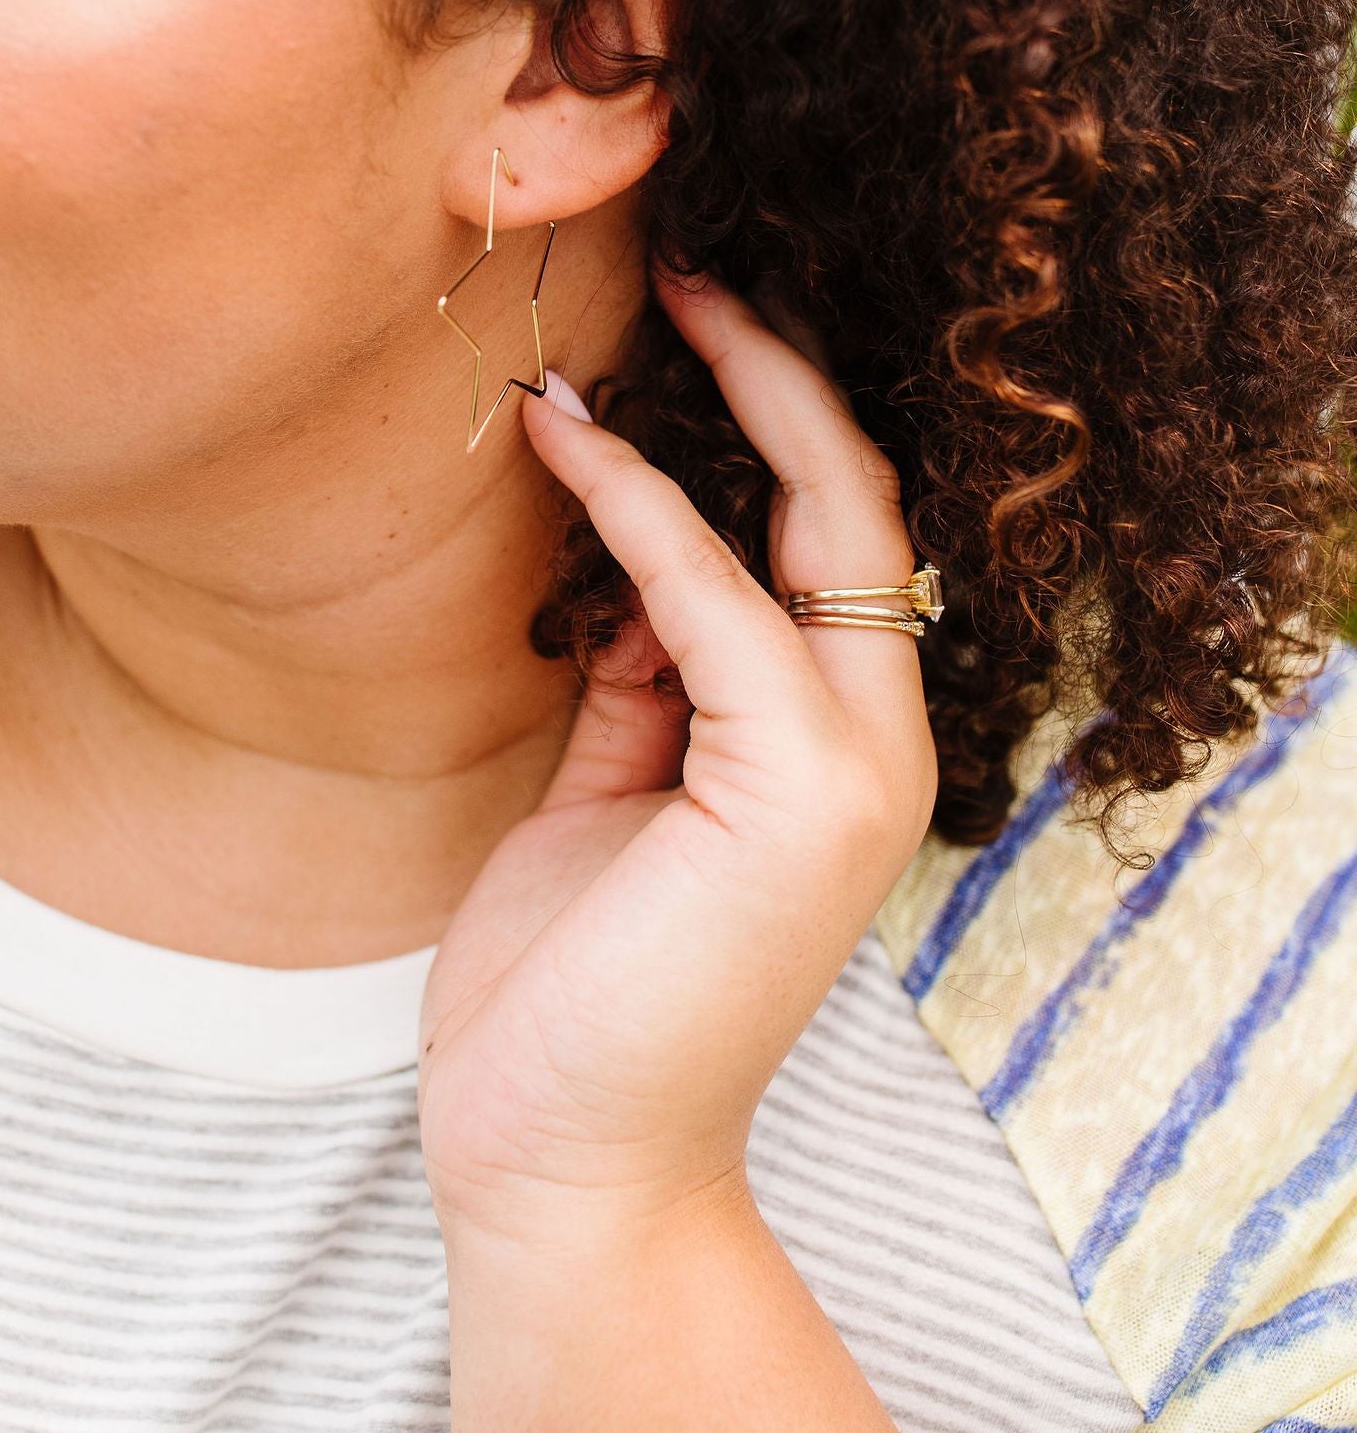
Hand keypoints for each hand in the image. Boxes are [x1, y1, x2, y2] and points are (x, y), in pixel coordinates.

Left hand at [419, 272, 938, 1249]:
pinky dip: (638, 511)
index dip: (771, 419)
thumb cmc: (569, 995)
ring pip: (816, 527)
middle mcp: (873, 749)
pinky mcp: (797, 795)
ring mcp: (852, 772)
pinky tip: (562, 448)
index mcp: (835, 750)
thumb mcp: (604, 801)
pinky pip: (714, 602)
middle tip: (691, 268)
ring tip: (616, 331)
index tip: (688, 320)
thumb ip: (638, 685)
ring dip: (714, 412)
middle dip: (778, 374)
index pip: (834, 540)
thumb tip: (626, 566)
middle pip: (860, 505)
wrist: (560, 1164)